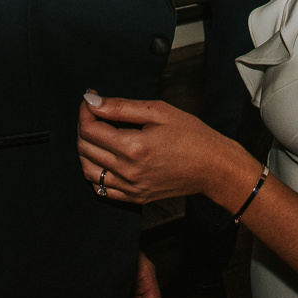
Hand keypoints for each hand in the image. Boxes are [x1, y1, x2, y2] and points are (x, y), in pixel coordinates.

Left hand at [78, 91, 257, 209]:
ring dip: (85, 149)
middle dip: (84, 126)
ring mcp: (130, 188)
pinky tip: (104, 158)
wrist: (213, 167)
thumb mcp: (158, 111)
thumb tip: (92, 101)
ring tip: (97, 134)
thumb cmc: (191, 135)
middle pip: (85, 148)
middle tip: (94, 112)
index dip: (85, 111)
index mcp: (133, 147)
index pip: (90, 129)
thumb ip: (120, 107)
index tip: (91, 99)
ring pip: (88, 170)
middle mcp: (128, 171)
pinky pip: (101, 189)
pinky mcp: (135, 198)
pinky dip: (95, 172)